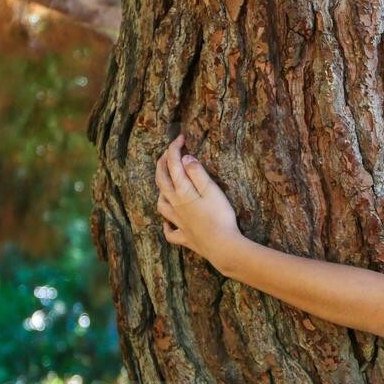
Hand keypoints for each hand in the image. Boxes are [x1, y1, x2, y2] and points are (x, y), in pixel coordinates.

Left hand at [155, 134, 238, 266]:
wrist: (222, 246)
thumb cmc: (220, 216)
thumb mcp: (211, 190)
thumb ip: (197, 173)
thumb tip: (185, 158)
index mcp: (182, 191)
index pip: (174, 164)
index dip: (174, 149)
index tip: (180, 138)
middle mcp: (175, 205)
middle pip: (162, 181)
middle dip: (162, 164)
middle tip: (168, 153)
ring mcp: (178, 222)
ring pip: (161, 204)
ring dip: (161, 192)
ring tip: (165, 185)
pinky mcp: (185, 237)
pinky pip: (170, 232)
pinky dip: (166, 226)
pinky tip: (167, 224)